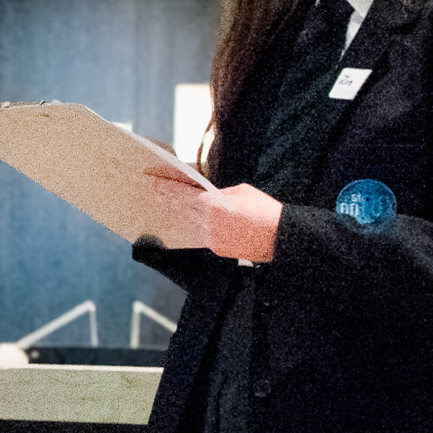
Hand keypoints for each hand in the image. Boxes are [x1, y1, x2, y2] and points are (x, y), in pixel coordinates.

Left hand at [141, 177, 278, 261]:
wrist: (281, 236)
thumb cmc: (264, 209)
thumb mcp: (240, 192)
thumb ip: (218, 194)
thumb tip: (205, 195)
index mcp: (213, 205)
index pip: (181, 195)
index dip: (165, 188)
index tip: (152, 183)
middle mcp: (208, 223)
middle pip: (180, 211)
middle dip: (166, 202)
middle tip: (151, 195)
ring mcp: (212, 239)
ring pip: (186, 226)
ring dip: (175, 218)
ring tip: (163, 210)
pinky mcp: (218, 249)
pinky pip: (199, 237)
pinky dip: (190, 230)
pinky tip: (183, 225)